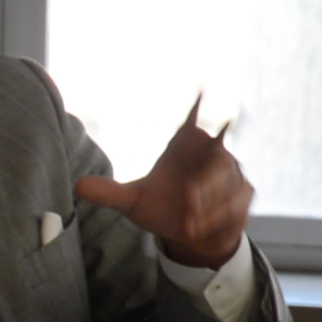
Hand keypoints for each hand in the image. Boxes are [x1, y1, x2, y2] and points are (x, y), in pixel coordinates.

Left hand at [74, 94, 251, 268]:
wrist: (191, 237)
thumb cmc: (163, 208)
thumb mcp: (134, 203)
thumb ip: (110, 194)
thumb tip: (79, 186)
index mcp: (184, 146)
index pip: (193, 119)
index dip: (198, 105)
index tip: (201, 84)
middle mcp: (210, 154)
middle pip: (217, 155)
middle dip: (204, 182)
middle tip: (188, 200)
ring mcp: (230, 173)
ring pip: (228, 182)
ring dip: (210, 204)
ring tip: (189, 223)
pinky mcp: (243, 195)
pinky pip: (236, 202)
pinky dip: (219, 216)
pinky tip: (202, 228)